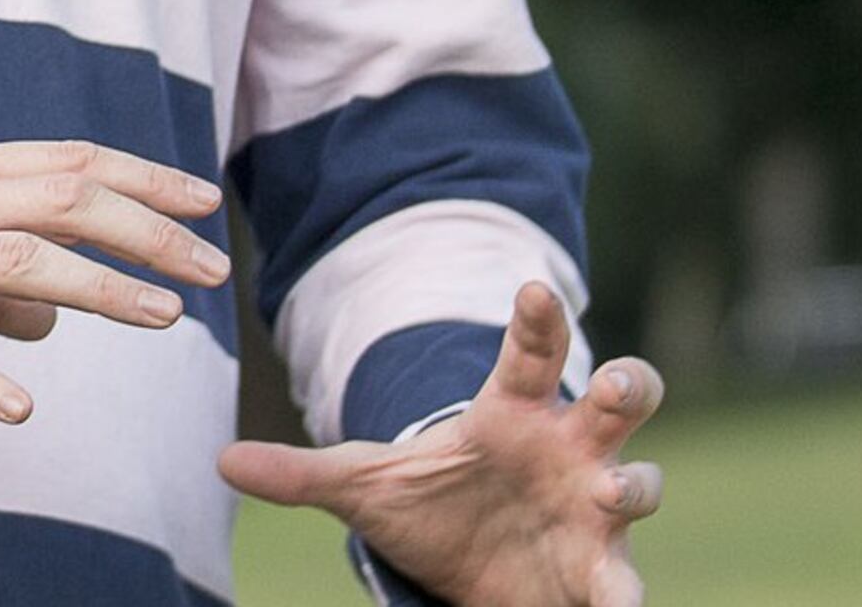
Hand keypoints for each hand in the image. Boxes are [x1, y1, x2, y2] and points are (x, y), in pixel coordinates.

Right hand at [0, 140, 229, 422]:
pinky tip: (21, 409)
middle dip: (149, 232)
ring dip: (102, 288)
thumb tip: (55, 319)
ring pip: (19, 261)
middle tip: (211, 269)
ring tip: (164, 319)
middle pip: (63, 201)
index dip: (144, 178)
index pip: (68, 160)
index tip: (205, 201)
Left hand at [219, 281, 665, 606]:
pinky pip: (627, 584)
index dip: (537, 319)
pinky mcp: (606, 570)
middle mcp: (569, 451)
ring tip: (615, 490)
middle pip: (617, 401)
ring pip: (642, 482)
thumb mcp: (362, 486)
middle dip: (628, 385)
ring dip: (637, 485)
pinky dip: (626, 597)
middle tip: (618, 383)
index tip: (532, 286)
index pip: (528, 353)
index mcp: (511, 414)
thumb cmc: (431, 505)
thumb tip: (219, 460)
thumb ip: (301, 473)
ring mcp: (596, 508)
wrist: (472, 566)